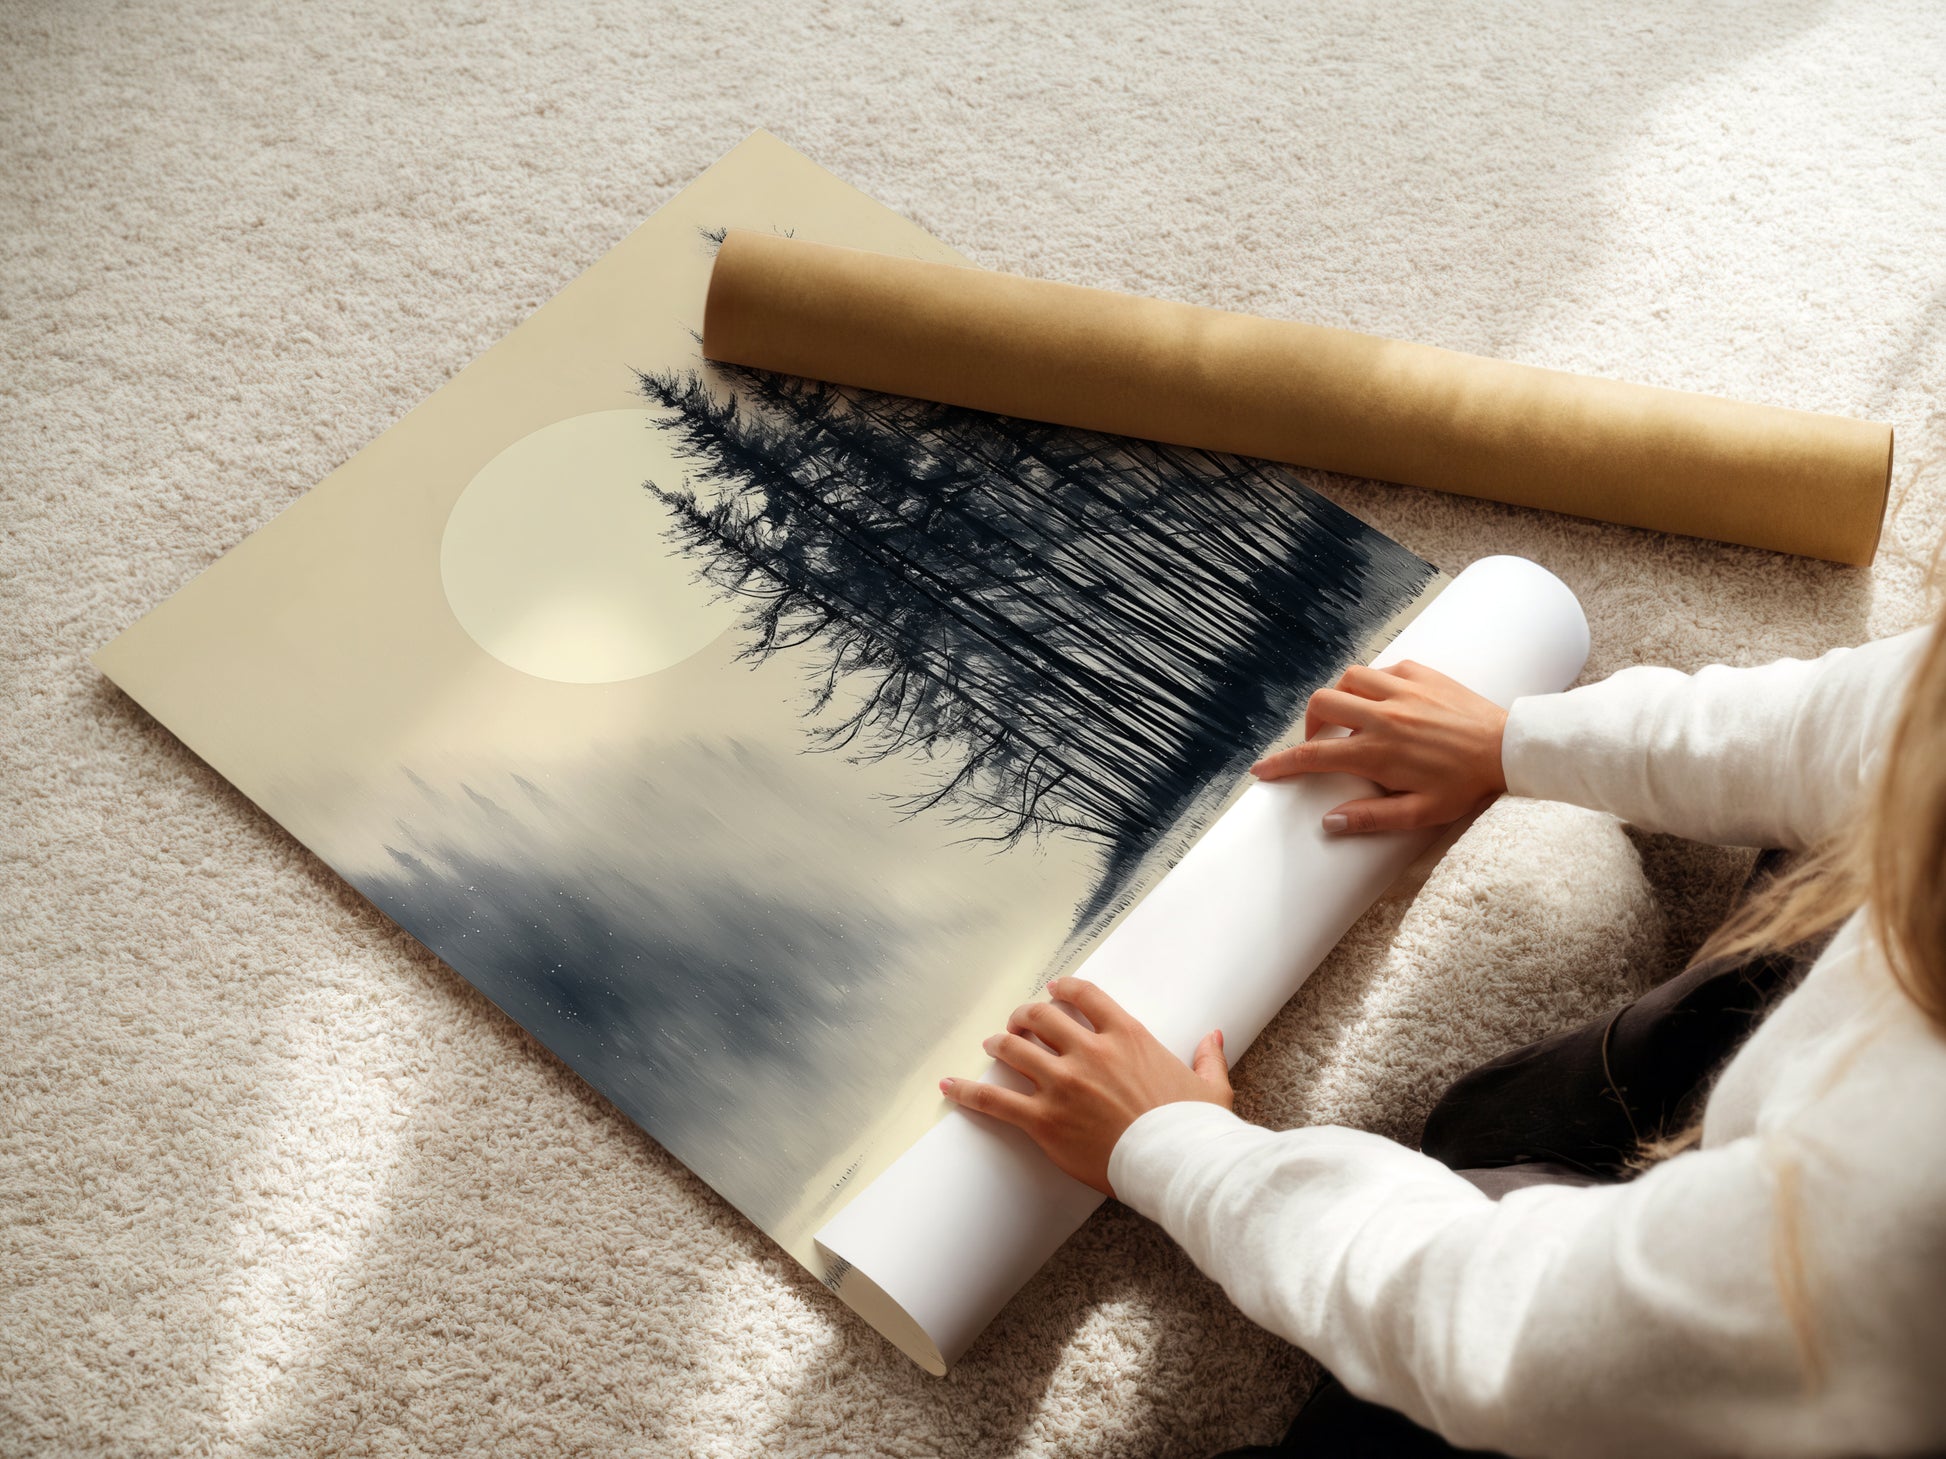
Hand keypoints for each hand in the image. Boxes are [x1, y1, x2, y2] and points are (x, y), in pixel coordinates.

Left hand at [938, 976, 1231, 1197]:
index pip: (1084, 996)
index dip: (1063, 989)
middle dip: (1024, 1015)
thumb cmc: (1195, 1129)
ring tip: (991, 1044)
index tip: (1053, 990)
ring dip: (998, 1043)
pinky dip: (968, 1091)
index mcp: (1127, 1036)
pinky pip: (995, 1100)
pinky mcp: (1044, 1120)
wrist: (1178, 1165)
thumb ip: (1208, 1056)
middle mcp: (1090, 1052)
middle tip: (1018, 1022)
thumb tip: (1214, 1036)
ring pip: (1014, 1049)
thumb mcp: (1210, 1087)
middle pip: (1040, 1017)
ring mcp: (1063, 1084)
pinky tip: (949, 1085)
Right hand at [1249, 660, 1507, 833]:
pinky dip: (1373, 684)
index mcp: (1378, 752)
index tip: (1263, 770)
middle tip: (1321, 743)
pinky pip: (1382, 669)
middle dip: (1310, 724)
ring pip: (1348, 679)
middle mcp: (1383, 715)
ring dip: (1340, 697)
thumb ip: (1372, 818)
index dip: (1282, 763)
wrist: (1509, 749)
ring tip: (1350, 718)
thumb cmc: (1466, 785)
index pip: (1314, 756)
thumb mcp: (1420, 813)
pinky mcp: (1421, 673)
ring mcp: (1402, 690)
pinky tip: (1385, 702)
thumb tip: (1329, 822)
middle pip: (1322, 705)